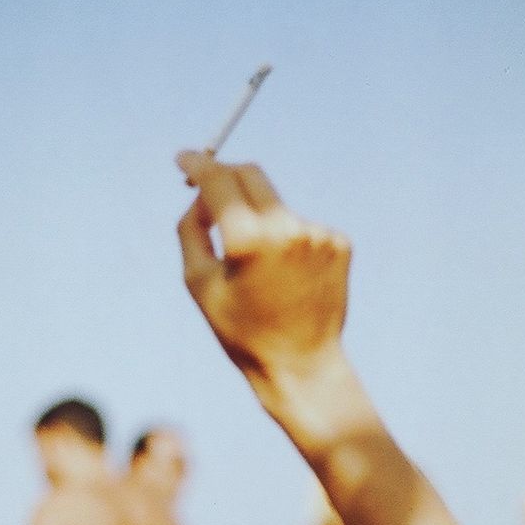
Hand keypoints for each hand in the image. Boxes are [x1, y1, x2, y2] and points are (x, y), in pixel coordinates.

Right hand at [176, 154, 350, 405]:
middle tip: (212, 194)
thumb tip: (200, 194)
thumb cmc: (242, 331)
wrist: (302, 365)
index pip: (218, 179)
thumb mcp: (200, 283)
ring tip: (261, 272)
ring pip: (276, 205)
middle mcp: (287, 229)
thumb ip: (192, 228)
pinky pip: (301, 226)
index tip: (185, 159)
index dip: (198, 164)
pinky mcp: (339, 243)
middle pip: (252, 175)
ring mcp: (318, 234)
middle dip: (228, 177)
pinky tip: (288, 277)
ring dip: (260, 220)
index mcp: (248, 240)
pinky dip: (288, 240)